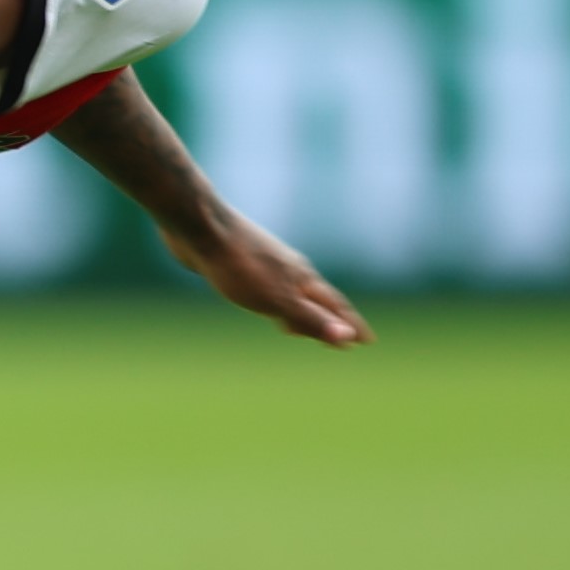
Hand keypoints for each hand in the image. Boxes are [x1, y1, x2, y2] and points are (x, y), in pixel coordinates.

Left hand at [161, 209, 368, 345]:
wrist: (201, 228)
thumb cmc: (240, 266)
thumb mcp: (278, 299)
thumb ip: (310, 318)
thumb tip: (347, 336)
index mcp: (302, 278)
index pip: (335, 307)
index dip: (351, 326)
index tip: (368, 341)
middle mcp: (289, 269)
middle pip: (317, 299)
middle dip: (331, 320)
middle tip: (345, 338)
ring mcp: (266, 264)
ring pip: (291, 293)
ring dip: (301, 311)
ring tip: (299, 329)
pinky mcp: (241, 264)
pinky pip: (267, 288)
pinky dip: (275, 302)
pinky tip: (261, 301)